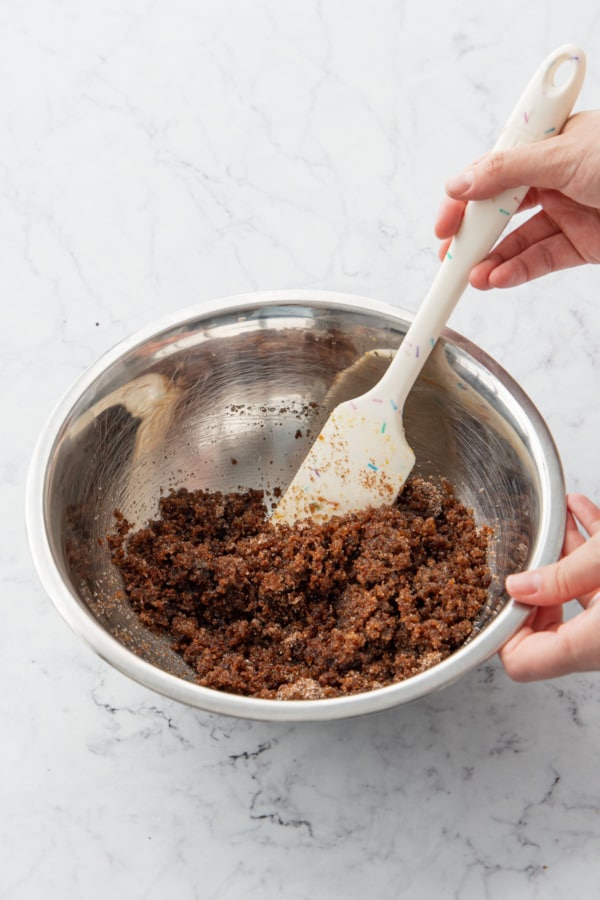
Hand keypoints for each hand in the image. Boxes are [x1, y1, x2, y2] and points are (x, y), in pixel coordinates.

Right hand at [435, 111, 599, 288]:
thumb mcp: (565, 155)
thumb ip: (508, 171)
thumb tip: (460, 182)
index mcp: (550, 143)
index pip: (494, 169)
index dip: (465, 195)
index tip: (444, 220)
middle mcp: (556, 176)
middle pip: (501, 208)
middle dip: (473, 234)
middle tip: (449, 255)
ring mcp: (569, 211)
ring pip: (518, 239)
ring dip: (492, 259)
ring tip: (471, 276)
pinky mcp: (583, 244)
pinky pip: (541, 260)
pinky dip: (517, 271)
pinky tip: (497, 278)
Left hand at [499, 494, 599, 680]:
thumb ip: (561, 577)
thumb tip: (518, 585)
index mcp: (589, 646)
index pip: (521, 661)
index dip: (503, 627)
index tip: (503, 591)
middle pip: (546, 627)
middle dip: (535, 583)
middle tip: (530, 555)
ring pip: (577, 594)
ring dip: (564, 556)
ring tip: (558, 518)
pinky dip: (589, 547)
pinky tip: (582, 512)